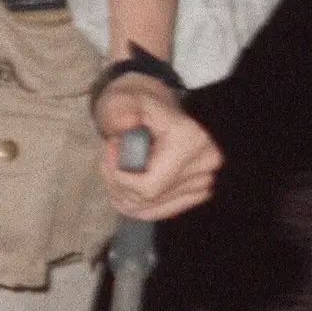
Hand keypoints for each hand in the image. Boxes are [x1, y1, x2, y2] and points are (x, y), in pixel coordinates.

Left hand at [94, 71, 219, 221]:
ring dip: (123, 195)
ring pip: (151, 208)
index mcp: (190, 140)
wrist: (155, 108)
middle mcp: (204, 164)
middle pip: (148, 198)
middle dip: (117, 184)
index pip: (148, 185)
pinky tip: (124, 189)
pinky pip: (160, 211)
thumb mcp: (124, 99)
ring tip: (114, 171)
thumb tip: (125, 125)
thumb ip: (121, 110)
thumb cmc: (136, 104)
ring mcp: (204, 181)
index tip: (110, 150)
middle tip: (107, 160)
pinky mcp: (199, 192)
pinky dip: (137, 204)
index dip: (119, 176)